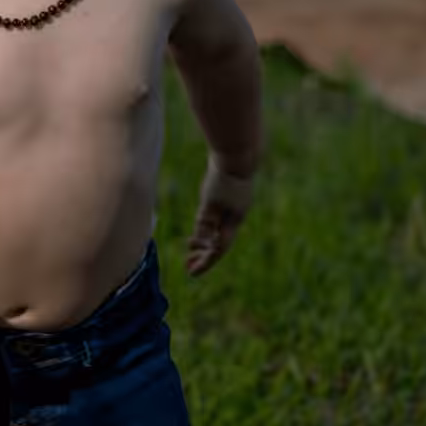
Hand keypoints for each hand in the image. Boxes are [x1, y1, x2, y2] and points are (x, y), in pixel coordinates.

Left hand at [187, 156, 254, 275]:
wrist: (236, 152)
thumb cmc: (222, 178)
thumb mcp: (210, 202)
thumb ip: (205, 223)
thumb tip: (199, 243)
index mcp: (234, 220)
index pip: (219, 249)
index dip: (205, 262)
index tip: (191, 272)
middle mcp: (236, 216)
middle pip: (220, 242)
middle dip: (204, 254)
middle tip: (188, 263)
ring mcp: (235, 206)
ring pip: (219, 230)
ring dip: (206, 240)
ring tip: (191, 247)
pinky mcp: (231, 196)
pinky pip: (220, 219)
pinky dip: (209, 226)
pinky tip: (201, 226)